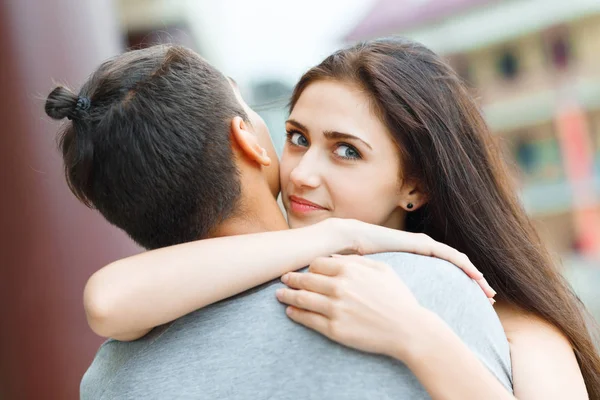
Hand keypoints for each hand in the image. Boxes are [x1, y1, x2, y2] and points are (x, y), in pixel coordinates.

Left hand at [276, 255, 427, 359]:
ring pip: (302, 299)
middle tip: (283, 279)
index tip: (305, 271)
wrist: (408, 329)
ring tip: (279, 295)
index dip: (309, 268)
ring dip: (287, 296)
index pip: (317, 264)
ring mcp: (335, 309)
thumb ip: (357, 260)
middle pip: (305, 280)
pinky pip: (308, 319)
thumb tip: (334, 257)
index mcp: (349, 270)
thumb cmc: (397, 297)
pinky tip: (290, 311)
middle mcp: (339, 287)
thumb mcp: (382, 269)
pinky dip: (295, 314)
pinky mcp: (334, 329)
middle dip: (291, 279)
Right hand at [331, 218, 495, 299]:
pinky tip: (476, 276)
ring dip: (473, 276)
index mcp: (409, 264)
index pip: (439, 278)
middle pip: (452, 270)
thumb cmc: (353, 267)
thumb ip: (381, 296)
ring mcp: (421, 246)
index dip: (455, 290)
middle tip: (489, 301)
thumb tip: (382, 317)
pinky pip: (449, 254)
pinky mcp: (420, 243)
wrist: (345, 244)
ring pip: (455, 262)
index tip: (469, 309)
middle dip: (471, 284)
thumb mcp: (372, 285)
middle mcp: (418, 254)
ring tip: (488, 292)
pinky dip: (464, 264)